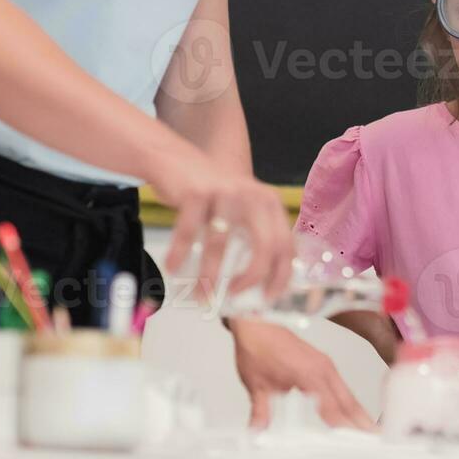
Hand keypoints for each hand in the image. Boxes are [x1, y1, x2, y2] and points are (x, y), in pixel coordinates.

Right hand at [151, 148, 292, 300]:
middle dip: (252, 277)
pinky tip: (172, 268)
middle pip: (264, 244)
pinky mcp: (196, 192)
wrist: (177, 161)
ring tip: (201, 294)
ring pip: (220, 243)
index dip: (281, 275)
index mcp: (270, 204)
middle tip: (236, 295)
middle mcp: (253, 196)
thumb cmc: (211, 197)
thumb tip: (254, 289)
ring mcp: (225, 193)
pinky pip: (188, 231)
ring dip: (209, 275)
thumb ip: (253, 238)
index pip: (286, 244)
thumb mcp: (241, 211)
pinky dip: (179, 254)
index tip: (268, 297)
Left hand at [230, 318, 372, 429]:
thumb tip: (257, 432)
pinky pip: (342, 386)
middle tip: (375, 440)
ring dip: (359, 413)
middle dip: (362, 422)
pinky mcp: (323, 363)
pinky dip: (350, 402)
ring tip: (370, 431)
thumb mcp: (256, 384)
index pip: (331, 407)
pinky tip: (353, 412)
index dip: (343, 426)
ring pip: (348, 394)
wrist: (257, 322)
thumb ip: (260, 412)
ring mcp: (325, 365)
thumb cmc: (258, 346)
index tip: (353, 441)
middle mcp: (322, 368)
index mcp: (308, 373)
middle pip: (348, 401)